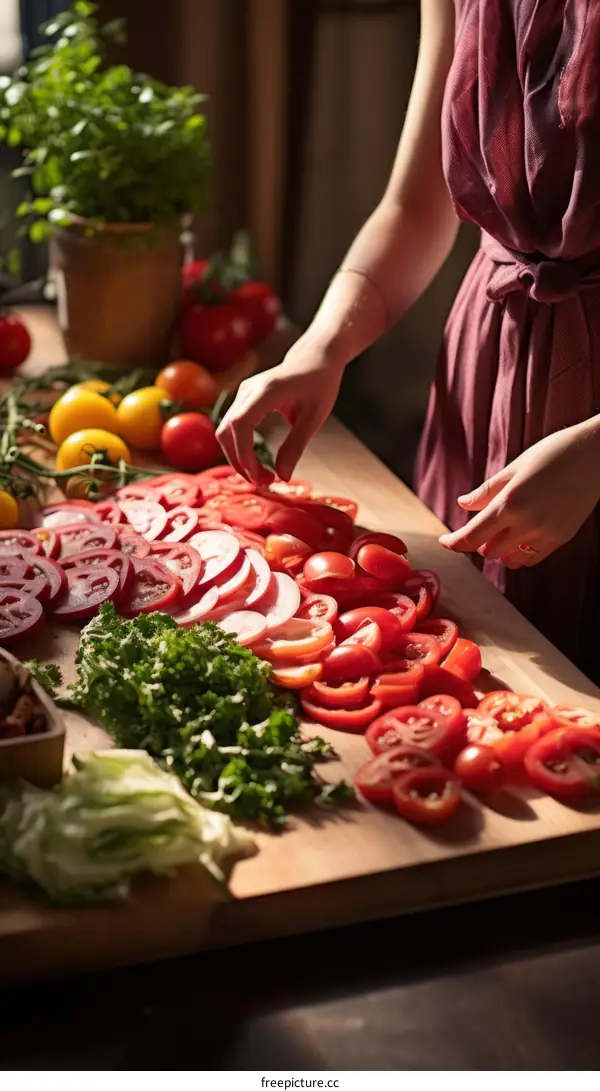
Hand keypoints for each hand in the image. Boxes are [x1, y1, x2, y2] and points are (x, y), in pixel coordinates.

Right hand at [216, 335, 344, 482]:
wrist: (314, 359)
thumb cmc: (319, 385)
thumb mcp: (314, 417)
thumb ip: (296, 446)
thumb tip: (283, 477)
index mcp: (267, 391)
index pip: (241, 424)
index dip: (244, 453)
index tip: (260, 476)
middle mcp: (248, 390)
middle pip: (227, 431)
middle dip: (240, 462)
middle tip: (264, 482)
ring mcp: (242, 393)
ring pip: (224, 431)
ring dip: (237, 458)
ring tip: (261, 476)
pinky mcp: (242, 399)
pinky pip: (231, 428)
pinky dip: (239, 448)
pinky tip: (255, 463)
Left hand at [439, 420, 599, 567]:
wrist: (596, 454)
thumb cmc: (553, 453)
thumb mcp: (514, 468)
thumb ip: (486, 491)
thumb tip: (463, 504)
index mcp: (510, 503)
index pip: (472, 536)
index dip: (454, 543)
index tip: (445, 542)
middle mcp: (527, 524)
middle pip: (488, 553)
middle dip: (480, 542)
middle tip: (483, 525)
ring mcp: (546, 534)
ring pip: (510, 561)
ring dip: (501, 551)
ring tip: (504, 530)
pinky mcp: (561, 539)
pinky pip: (532, 559)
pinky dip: (521, 553)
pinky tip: (522, 534)